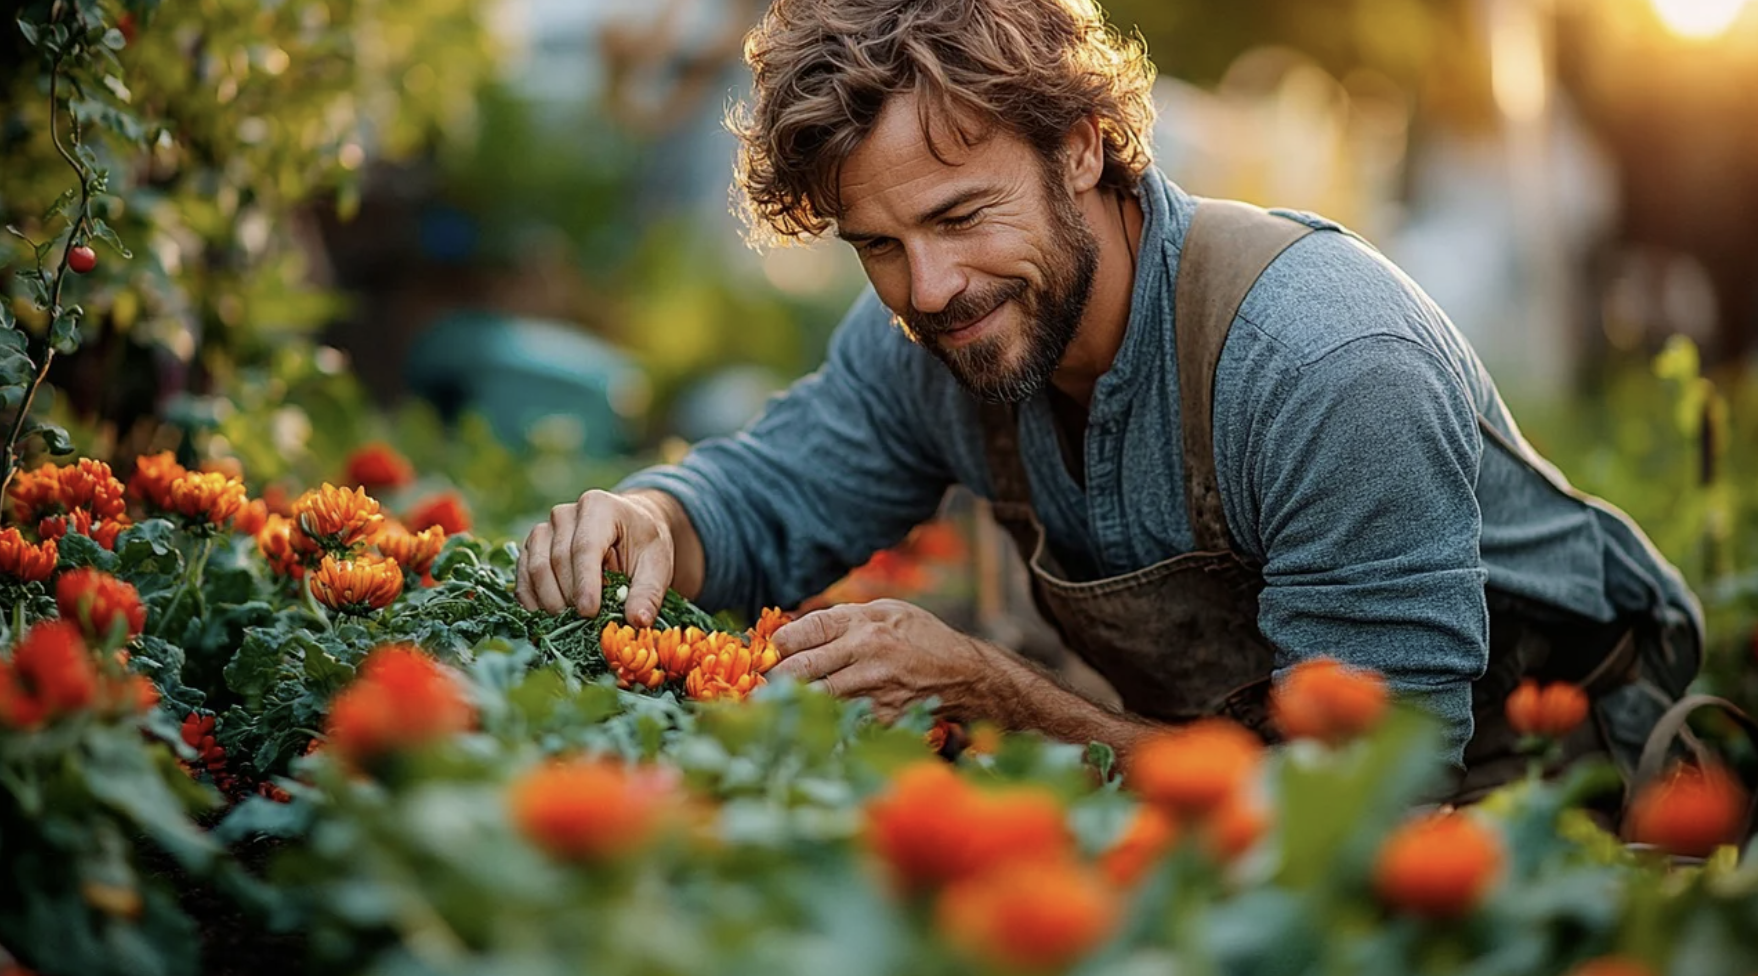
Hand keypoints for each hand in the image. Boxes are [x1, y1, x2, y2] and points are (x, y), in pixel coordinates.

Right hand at [514, 490, 674, 623]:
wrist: (627, 528)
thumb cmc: (643, 544)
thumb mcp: (657, 564)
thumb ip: (649, 592)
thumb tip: (638, 621)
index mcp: (598, 507)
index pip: (585, 547)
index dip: (585, 583)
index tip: (589, 613)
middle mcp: (565, 514)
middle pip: (558, 561)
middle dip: (570, 598)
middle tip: (585, 625)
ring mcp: (543, 530)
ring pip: (536, 570)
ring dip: (550, 602)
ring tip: (571, 623)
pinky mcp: (531, 549)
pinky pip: (523, 578)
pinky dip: (533, 602)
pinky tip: (549, 619)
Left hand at [767, 599, 989, 721]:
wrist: (965, 674)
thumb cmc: (921, 637)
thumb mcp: (887, 611)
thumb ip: (844, 618)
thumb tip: (796, 630)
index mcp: (863, 622)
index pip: (804, 630)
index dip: (778, 643)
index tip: (769, 651)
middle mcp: (865, 653)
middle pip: (801, 668)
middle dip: (774, 676)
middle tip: (762, 681)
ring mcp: (873, 688)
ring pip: (815, 698)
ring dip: (791, 701)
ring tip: (776, 702)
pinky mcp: (881, 716)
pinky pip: (841, 719)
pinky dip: (824, 721)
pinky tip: (811, 721)